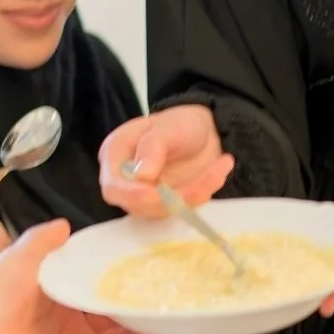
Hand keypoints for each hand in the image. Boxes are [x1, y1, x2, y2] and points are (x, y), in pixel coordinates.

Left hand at [0, 221, 174, 333]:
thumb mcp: (20, 256)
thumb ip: (45, 240)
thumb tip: (64, 224)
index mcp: (54, 296)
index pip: (96, 283)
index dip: (121, 271)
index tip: (149, 256)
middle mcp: (70, 324)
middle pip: (117, 310)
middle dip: (144, 296)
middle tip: (177, 279)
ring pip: (126, 333)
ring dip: (153, 320)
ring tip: (185, 303)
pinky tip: (172, 330)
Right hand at [98, 105, 235, 217]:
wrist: (205, 131)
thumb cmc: (180, 123)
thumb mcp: (168, 126)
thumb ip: (153, 146)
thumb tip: (141, 175)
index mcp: (116, 154)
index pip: (113, 186)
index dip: (131, 195)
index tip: (155, 195)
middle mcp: (126, 179)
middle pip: (137, 205)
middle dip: (169, 200)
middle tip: (200, 186)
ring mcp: (147, 194)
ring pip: (163, 210)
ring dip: (193, 194)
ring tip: (221, 164)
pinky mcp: (167, 204)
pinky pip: (184, 208)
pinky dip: (204, 193)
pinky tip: (220, 169)